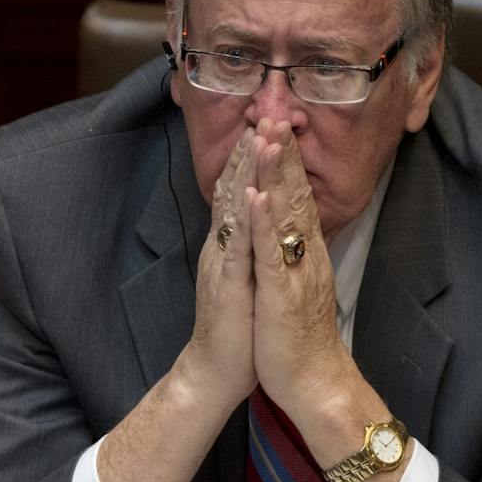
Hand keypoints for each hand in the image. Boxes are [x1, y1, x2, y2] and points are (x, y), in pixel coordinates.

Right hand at [180, 126, 257, 412]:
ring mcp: (223, 263)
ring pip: (233, 209)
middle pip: (234, 189)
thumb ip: (247, 249)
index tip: (266, 124)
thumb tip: (256, 224)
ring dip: (245, 172)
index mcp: (230, 245)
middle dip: (248, 150)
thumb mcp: (244, 279)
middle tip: (262, 111)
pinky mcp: (228, 286)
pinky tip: (250, 194)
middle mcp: (223, 247)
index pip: (240, 192)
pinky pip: (236, 247)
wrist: (214, 370)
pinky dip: (243, 219)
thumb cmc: (236, 329)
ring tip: (257, 135)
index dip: (251, 158)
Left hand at [247, 121, 353, 421]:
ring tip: (271, 136)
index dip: (287, 161)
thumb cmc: (298, 338)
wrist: (313, 382)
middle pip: (296, 194)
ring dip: (278, 174)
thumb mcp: (295, 286)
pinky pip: (274, 253)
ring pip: (287, 214)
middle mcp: (305, 254)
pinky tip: (260, 195)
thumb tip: (290, 231)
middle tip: (276, 110)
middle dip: (284, 153)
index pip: (297, 197)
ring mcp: (295, 271)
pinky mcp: (282, 294)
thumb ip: (293, 255)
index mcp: (304, 252)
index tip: (277, 125)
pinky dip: (266, 222)